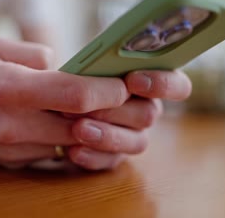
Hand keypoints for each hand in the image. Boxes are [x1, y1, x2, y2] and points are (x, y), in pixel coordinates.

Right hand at [0, 38, 130, 167]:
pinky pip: (52, 155)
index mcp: (10, 89)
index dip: (106, 91)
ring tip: (93, 111)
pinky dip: (66, 141)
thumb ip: (36, 54)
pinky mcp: (12, 163)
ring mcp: (13, 150)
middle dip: (108, 116)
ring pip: (70, 145)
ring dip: (88, 130)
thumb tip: (68, 68)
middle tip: (119, 102)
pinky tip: (64, 124)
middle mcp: (13, 125)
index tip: (121, 85)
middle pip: (81, 128)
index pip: (74, 95)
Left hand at [64, 70, 191, 170]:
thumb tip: (82, 64)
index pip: (176, 84)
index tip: (133, 80)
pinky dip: (92, 157)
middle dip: (117, 109)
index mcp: (147, 80)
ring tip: (78, 129)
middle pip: (149, 114)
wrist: (48, 106)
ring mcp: (131, 135)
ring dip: (107, 135)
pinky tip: (72, 150)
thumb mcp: (78, 65)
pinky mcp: (112, 157)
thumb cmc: (70, 77)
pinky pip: (111, 162)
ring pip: (136, 142)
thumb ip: (91, 61)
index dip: (162, 83)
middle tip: (86, 106)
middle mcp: (144, 109)